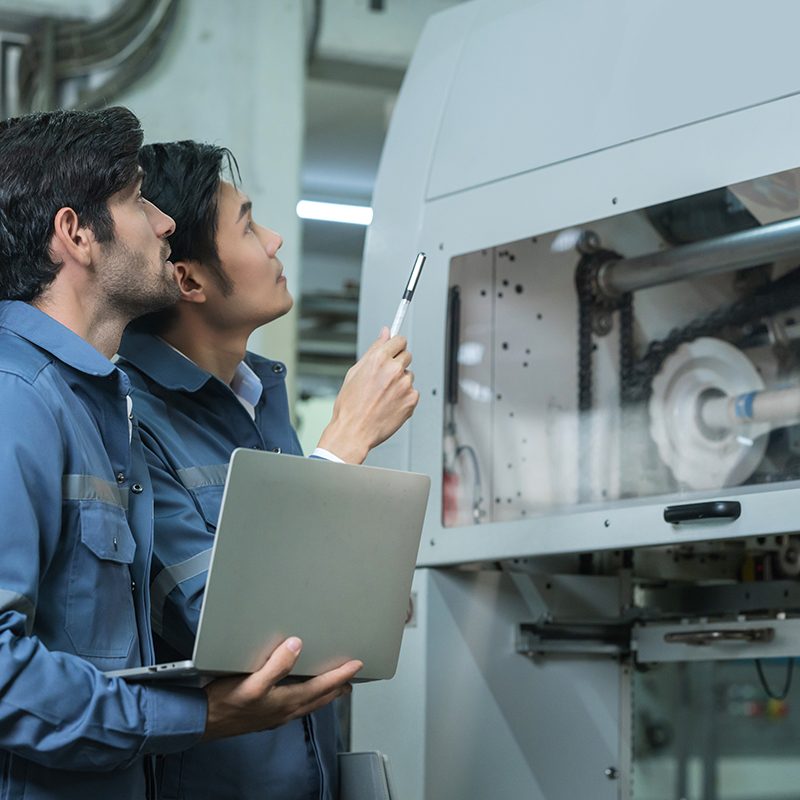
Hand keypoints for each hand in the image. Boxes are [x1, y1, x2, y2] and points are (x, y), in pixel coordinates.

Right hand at [202, 637, 361, 739]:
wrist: (202, 721)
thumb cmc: (225, 703)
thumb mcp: (251, 681)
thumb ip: (276, 665)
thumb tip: (296, 646)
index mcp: (286, 701)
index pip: (322, 686)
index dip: (341, 675)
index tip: (357, 665)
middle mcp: (285, 710)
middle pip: (320, 698)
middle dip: (338, 687)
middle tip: (352, 677)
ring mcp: (276, 715)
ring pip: (309, 704)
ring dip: (325, 694)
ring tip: (334, 686)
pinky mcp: (266, 716)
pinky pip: (296, 707)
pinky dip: (307, 699)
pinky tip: (301, 695)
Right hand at [317, 327, 419, 463]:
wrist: (353, 432)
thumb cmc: (350, 405)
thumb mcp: (355, 372)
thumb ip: (374, 349)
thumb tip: (385, 332)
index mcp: (378, 359)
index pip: (399, 340)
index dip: (396, 346)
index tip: (395, 350)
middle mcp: (394, 369)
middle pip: (407, 355)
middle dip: (398, 363)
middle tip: (385, 378)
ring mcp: (405, 385)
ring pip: (409, 375)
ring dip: (400, 382)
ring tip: (384, 395)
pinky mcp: (412, 400)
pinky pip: (412, 392)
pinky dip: (404, 397)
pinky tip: (390, 405)